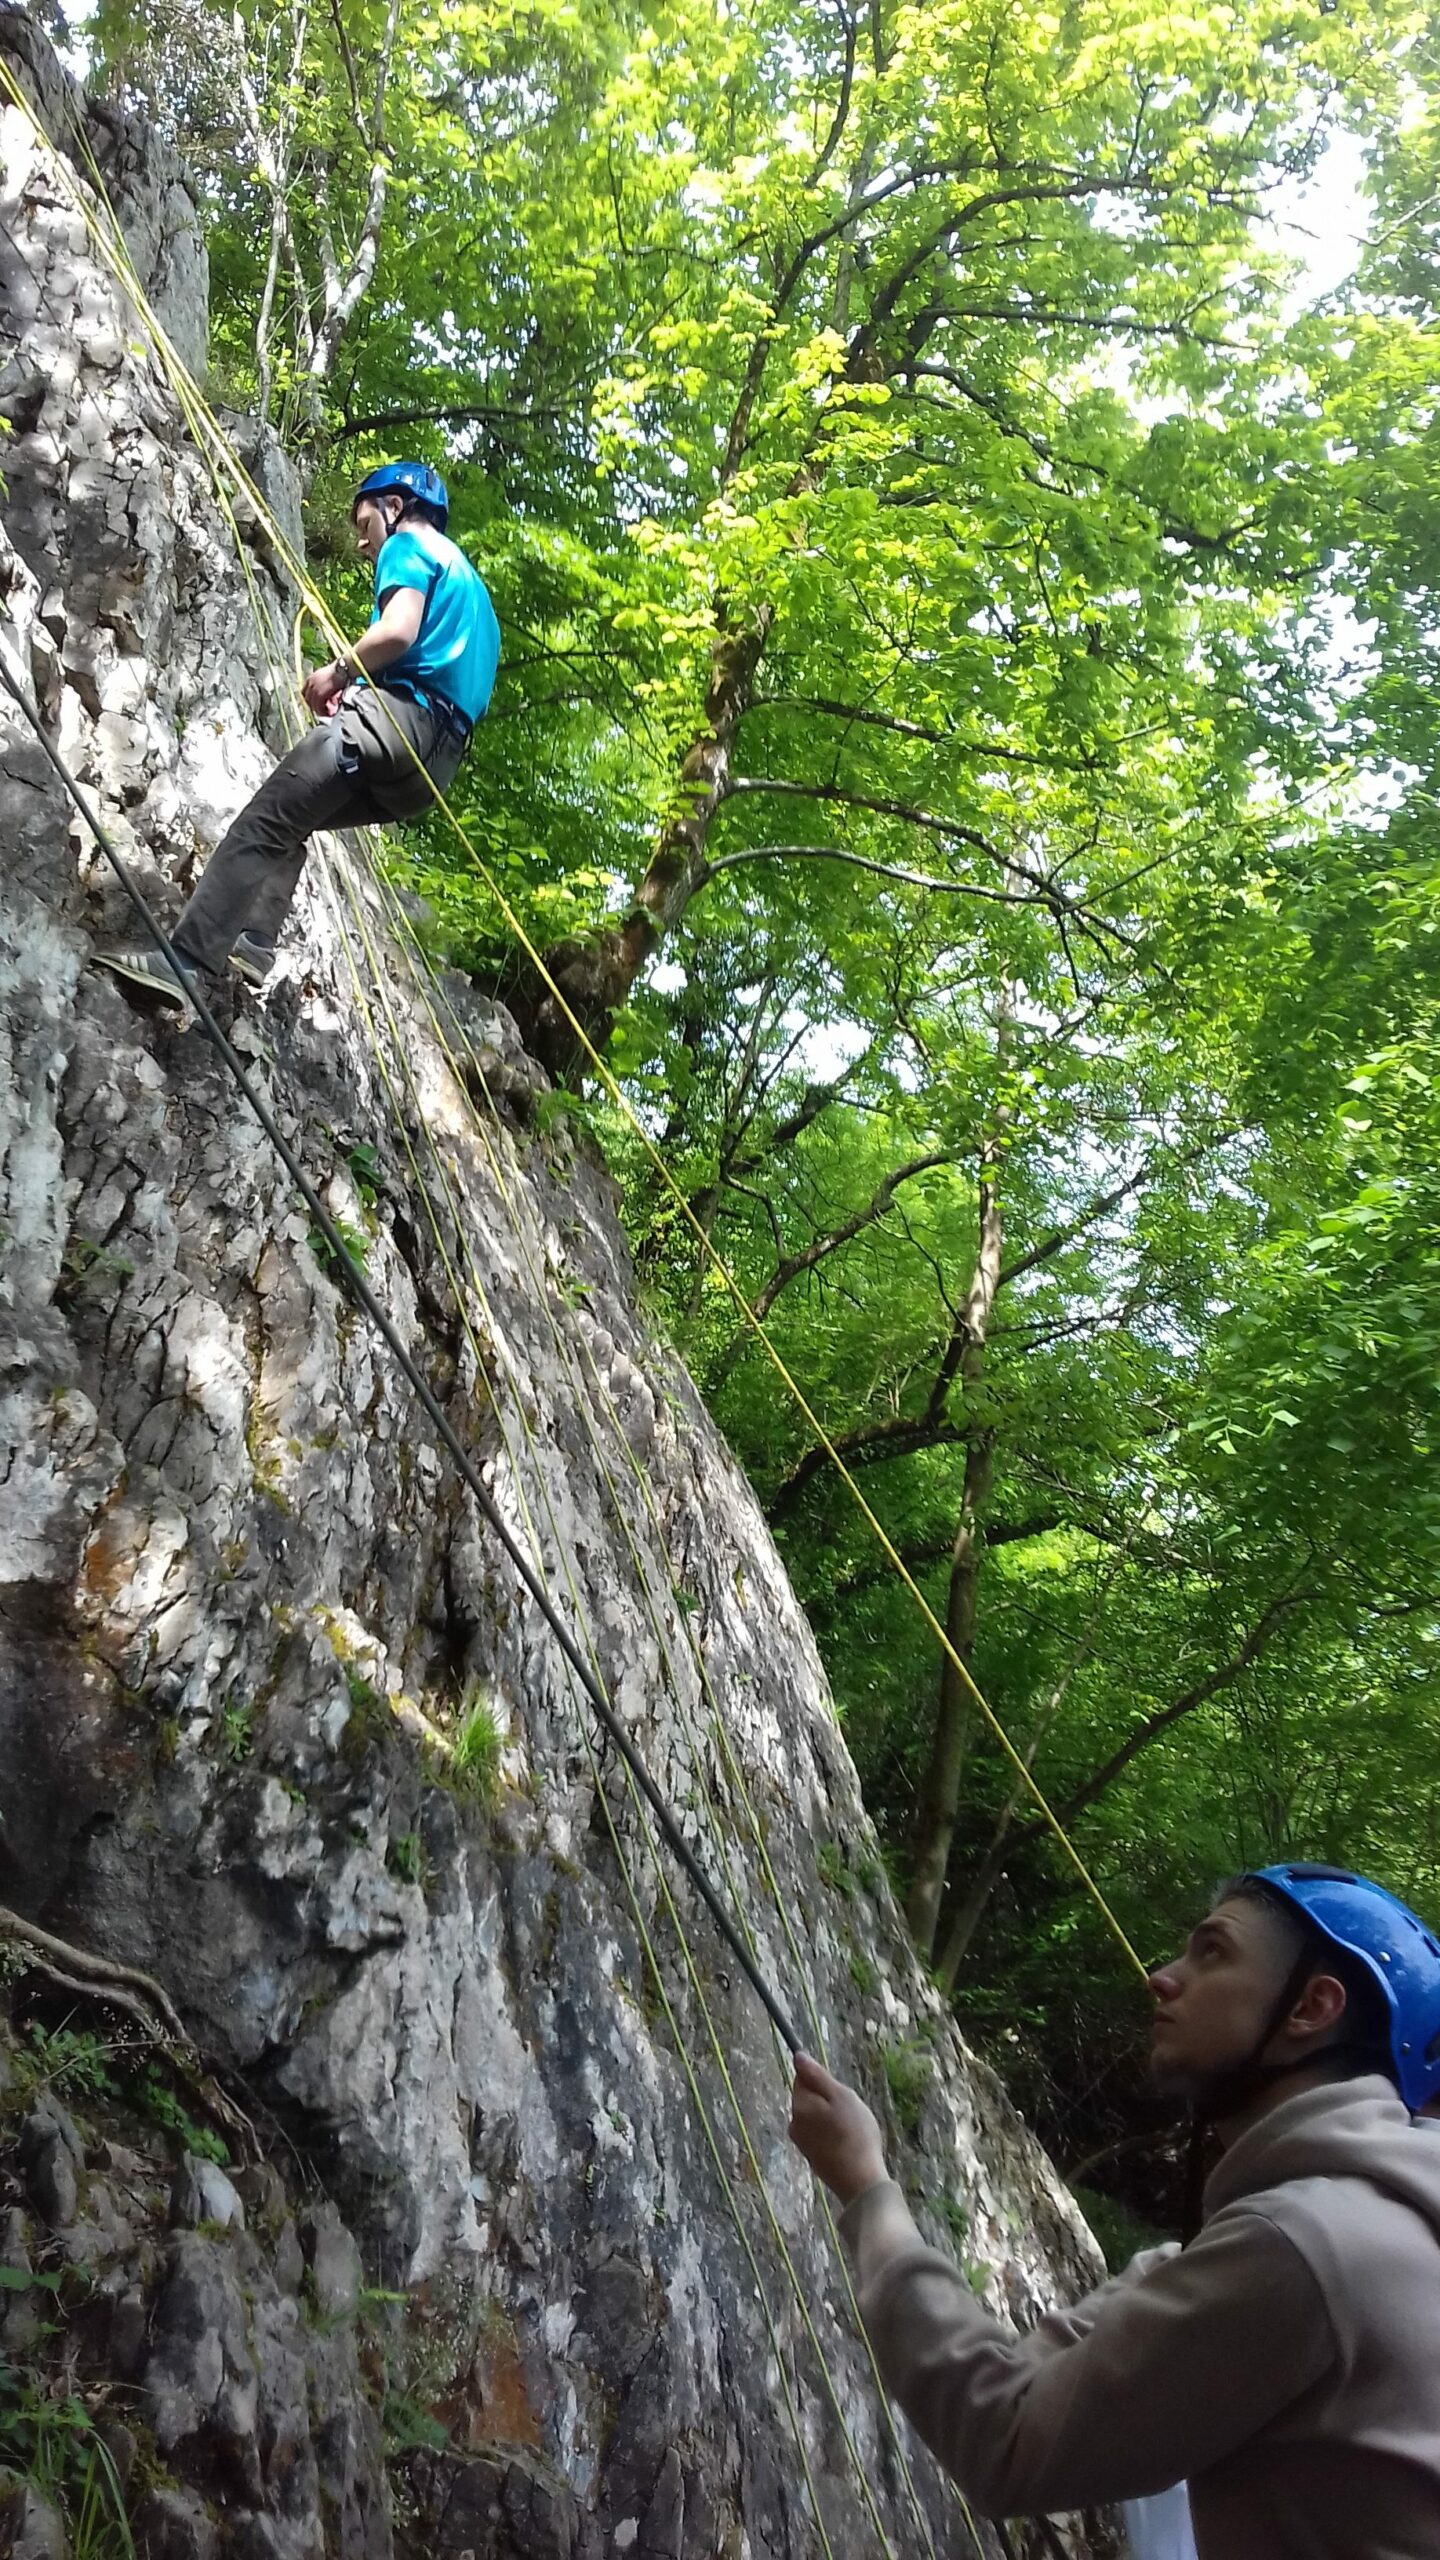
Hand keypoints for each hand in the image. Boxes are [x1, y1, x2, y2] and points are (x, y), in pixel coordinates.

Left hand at [302, 659, 345, 717]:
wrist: (344, 668)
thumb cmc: (340, 672)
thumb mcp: (328, 678)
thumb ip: (324, 687)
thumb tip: (329, 698)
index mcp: (311, 678)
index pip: (305, 693)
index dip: (311, 700)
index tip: (318, 704)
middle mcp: (310, 683)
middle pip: (308, 700)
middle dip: (315, 707)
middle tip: (324, 711)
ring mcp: (314, 688)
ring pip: (313, 705)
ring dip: (320, 710)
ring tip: (328, 713)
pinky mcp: (320, 694)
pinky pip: (319, 706)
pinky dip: (323, 711)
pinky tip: (330, 713)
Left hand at [789, 2053, 887, 2204]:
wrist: (860, 2180)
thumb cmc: (855, 2133)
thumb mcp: (841, 2096)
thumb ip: (817, 2076)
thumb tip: (798, 2057)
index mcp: (799, 2105)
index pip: (802, 2079)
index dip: (823, 2082)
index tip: (839, 2094)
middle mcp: (794, 2124)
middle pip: (809, 2099)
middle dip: (828, 2101)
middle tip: (849, 2113)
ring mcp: (802, 2143)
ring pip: (816, 2118)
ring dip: (831, 2119)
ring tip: (850, 2129)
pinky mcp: (812, 2158)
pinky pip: (820, 2135)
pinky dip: (832, 2135)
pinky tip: (847, 2143)